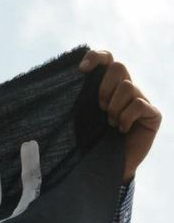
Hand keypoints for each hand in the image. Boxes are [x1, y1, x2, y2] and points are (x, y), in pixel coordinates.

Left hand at [81, 50, 160, 180]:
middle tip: (99, 108)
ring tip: (110, 123)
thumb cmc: (89, 140)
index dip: (96, 57)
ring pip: (127, 86)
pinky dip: (126, 118)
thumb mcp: (80, 115)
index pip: (106, 58)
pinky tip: (122, 130)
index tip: (82, 69)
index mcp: (107, 85)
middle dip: (104, 88)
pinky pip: (138, 104)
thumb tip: (70, 75)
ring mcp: (141, 101)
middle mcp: (126, 89)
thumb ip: (78, 96)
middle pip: (118, 67)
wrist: (105, 165)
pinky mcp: (153, 114)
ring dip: (114, 107)